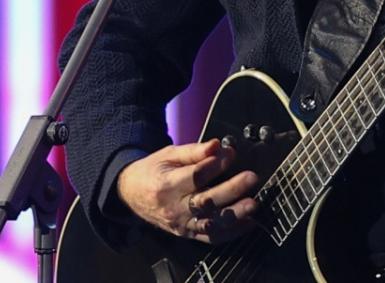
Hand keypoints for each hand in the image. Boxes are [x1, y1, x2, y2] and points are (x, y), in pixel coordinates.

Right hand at [116, 139, 258, 242]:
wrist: (131, 193)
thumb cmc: (152, 171)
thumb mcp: (168, 154)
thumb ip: (194, 151)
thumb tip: (216, 145)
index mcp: (167, 185)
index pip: (195, 177)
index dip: (215, 165)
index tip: (230, 153)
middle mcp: (174, 208)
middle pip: (206, 201)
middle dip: (231, 189)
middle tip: (251, 178)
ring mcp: (181, 224)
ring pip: (211, 223)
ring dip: (235, 215)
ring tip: (253, 205)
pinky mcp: (187, 234)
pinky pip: (211, 238)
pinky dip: (231, 233)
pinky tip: (248, 223)